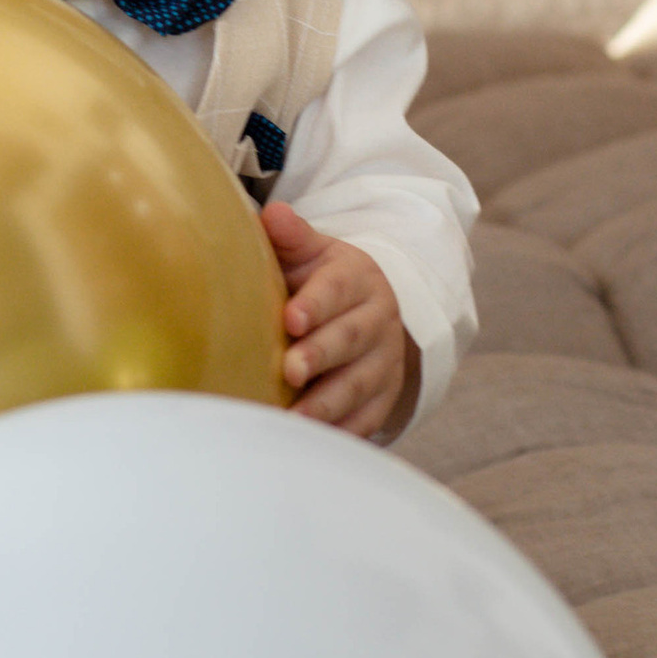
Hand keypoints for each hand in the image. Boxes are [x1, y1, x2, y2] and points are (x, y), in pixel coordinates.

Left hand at [263, 200, 416, 440]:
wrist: (370, 310)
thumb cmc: (321, 280)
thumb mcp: (311, 252)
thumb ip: (291, 236)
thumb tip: (271, 214)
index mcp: (357, 277)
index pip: (337, 289)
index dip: (316, 304)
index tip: (289, 319)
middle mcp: (378, 319)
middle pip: (351, 339)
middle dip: (321, 356)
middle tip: (290, 371)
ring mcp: (384, 362)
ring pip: (360, 384)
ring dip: (329, 403)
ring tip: (295, 419)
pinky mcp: (384, 398)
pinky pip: (367, 419)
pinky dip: (342, 432)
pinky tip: (312, 443)